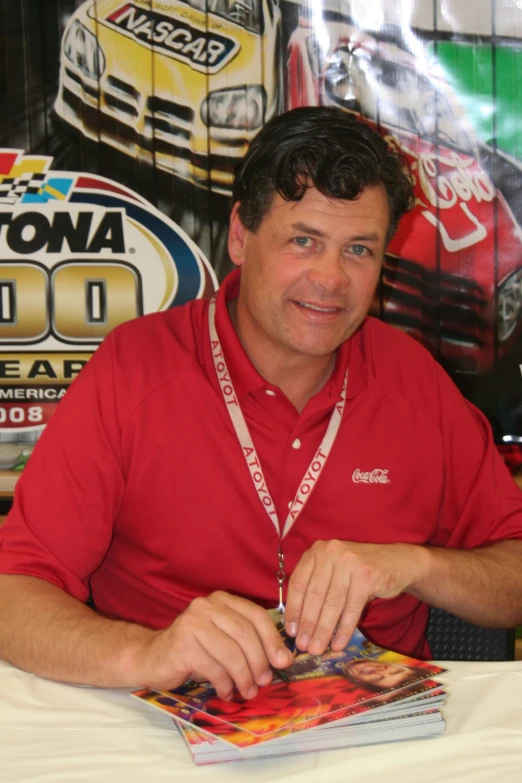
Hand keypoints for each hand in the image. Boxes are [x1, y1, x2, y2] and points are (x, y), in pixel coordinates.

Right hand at [133, 591, 293, 699]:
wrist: (151, 657)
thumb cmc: (194, 650)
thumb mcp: (223, 639)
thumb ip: (247, 642)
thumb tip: (282, 658)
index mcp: (222, 600)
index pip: (255, 615)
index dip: (272, 639)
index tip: (283, 662)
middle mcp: (207, 605)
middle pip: (244, 633)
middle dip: (259, 661)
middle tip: (265, 681)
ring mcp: (192, 623)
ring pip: (230, 652)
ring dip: (244, 676)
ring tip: (247, 691)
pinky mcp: (182, 644)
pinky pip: (213, 667)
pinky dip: (224, 684)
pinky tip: (226, 692)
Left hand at [284, 540, 427, 654]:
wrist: (396, 562)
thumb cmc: (358, 571)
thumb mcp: (333, 571)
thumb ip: (315, 588)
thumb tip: (297, 624)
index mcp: (317, 551)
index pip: (298, 583)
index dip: (293, 609)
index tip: (291, 631)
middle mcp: (330, 552)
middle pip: (314, 595)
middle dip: (307, 624)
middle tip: (302, 646)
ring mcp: (349, 562)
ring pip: (332, 603)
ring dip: (323, 630)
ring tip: (317, 649)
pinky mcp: (366, 576)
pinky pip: (352, 609)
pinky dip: (344, 630)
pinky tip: (338, 644)